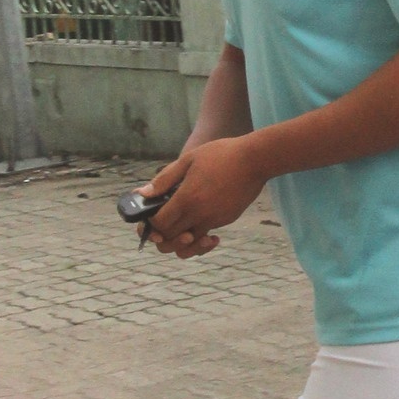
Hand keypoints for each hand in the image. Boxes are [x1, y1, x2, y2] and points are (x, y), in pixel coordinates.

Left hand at [137, 136, 265, 259]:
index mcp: (187, 198)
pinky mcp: (227, 220)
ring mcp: (215, 219)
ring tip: (181, 232)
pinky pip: (207, 233)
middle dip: (162, 236)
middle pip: (172, 239)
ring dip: (182, 242)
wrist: (255, 160)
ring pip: (191, 243)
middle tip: (162, 225)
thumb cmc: (221, 154)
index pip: (160, 224)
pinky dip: (200, 234)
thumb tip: (143, 193)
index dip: (151, 224)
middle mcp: (200, 214)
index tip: (150, 217)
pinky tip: (199, 222)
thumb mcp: (188, 160)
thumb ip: (164, 179)